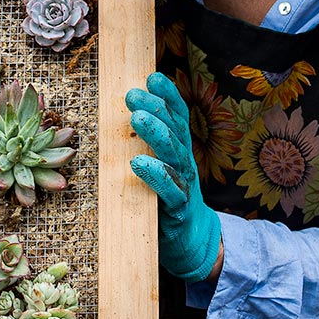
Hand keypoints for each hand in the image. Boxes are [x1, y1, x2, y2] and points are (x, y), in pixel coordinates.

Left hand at [126, 72, 222, 283]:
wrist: (191, 241)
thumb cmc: (168, 199)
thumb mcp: (161, 165)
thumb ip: (147, 143)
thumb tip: (127, 113)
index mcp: (180, 150)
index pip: (178, 117)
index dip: (168, 96)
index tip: (152, 77)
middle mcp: (185, 163)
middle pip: (174, 130)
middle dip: (155, 109)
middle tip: (133, 95)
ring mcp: (184, 185)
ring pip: (173, 155)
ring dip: (156, 134)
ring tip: (137, 118)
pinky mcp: (177, 210)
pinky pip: (169, 190)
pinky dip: (155, 175)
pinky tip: (139, 163)